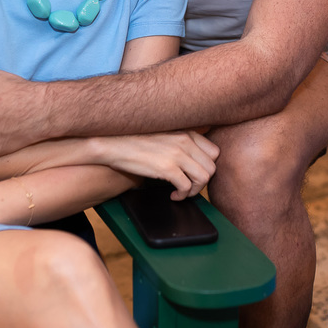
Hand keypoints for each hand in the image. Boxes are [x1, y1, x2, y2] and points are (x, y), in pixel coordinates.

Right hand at [92, 132, 218, 199]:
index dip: (207, 167)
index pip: (215, 152)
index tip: (196, 174)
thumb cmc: (136, 140)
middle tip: (190, 186)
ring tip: (182, 193)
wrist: (113, 143)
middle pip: (212, 167)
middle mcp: (185, 140)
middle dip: (202, 182)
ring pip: (204, 178)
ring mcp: (177, 154)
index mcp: (187, 131)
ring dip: (194, 190)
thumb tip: (194, 157)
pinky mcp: (167, 168)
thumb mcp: (165, 133)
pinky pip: (186, 187)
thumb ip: (181, 140)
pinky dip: (183, 196)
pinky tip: (173, 196)